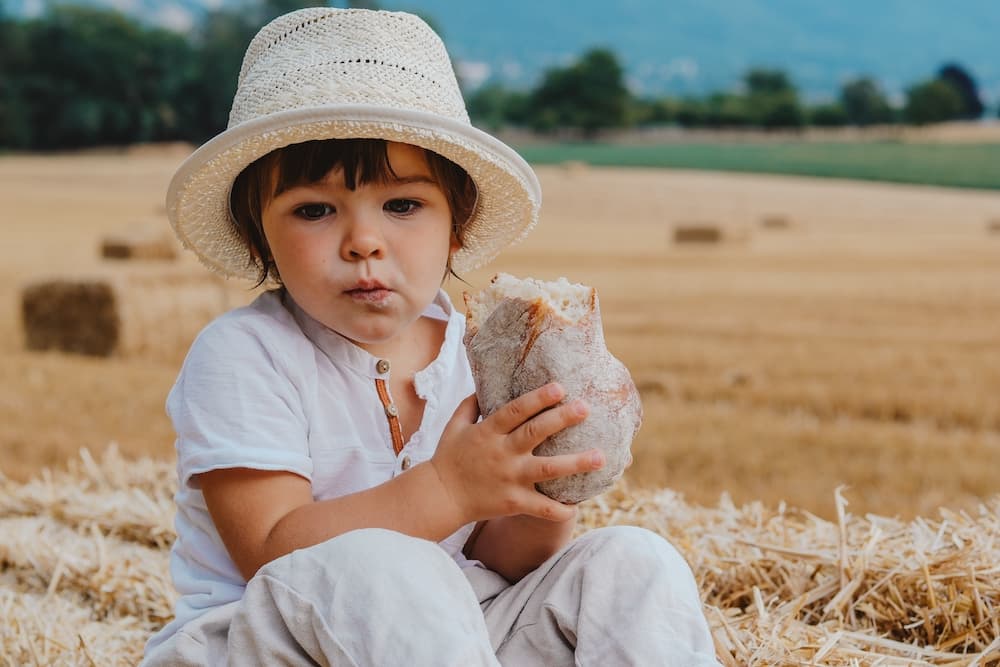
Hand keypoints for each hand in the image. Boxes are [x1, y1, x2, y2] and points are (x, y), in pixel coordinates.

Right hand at [430, 383, 604, 523]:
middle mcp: (502, 453)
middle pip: (535, 433)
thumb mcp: (454, 426)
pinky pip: (541, 508)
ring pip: (547, 469)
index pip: (516, 411)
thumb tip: (483, 384)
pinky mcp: (513, 502)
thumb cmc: (449, 458)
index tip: (560, 387)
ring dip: (575, 463)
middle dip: (562, 419)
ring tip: (600, 457)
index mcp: (488, 432)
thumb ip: (470, 405)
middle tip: (585, 408)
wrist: (439, 497)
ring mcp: (509, 478)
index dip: (538, 398)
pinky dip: (559, 509)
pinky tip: (577, 506)